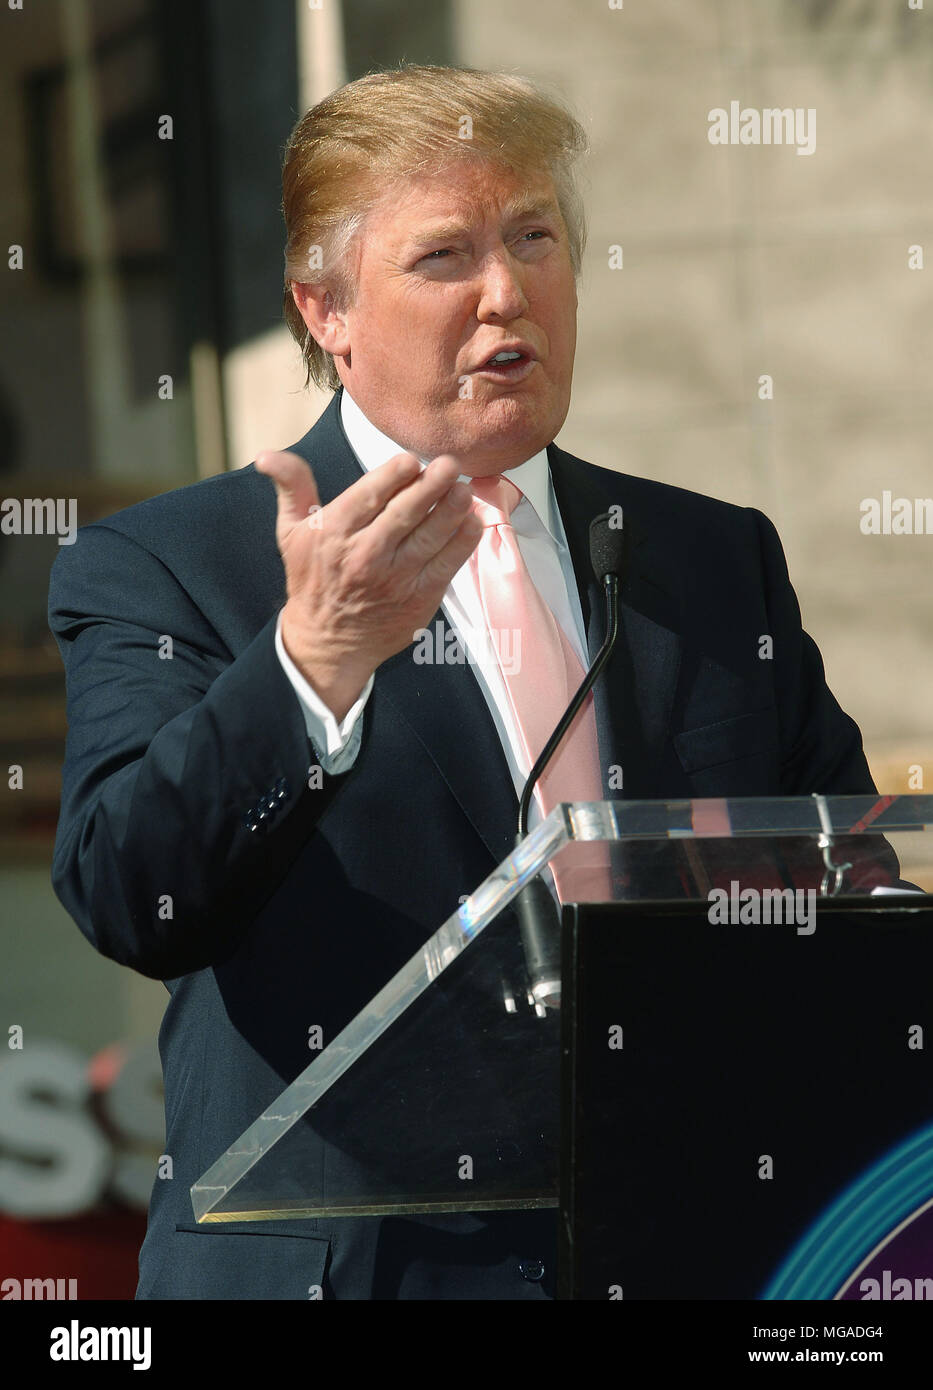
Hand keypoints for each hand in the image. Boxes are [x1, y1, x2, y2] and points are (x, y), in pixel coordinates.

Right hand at [255, 449, 482, 720]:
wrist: (329, 642)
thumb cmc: (312, 578)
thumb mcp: (292, 531)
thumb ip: (291, 487)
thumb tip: (266, 455)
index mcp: (334, 532)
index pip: (368, 496)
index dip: (393, 475)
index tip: (410, 459)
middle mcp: (365, 555)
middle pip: (404, 514)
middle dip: (430, 486)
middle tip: (450, 464)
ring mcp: (395, 579)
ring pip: (429, 537)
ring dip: (451, 510)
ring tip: (464, 489)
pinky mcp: (419, 598)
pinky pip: (446, 565)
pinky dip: (462, 542)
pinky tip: (472, 521)